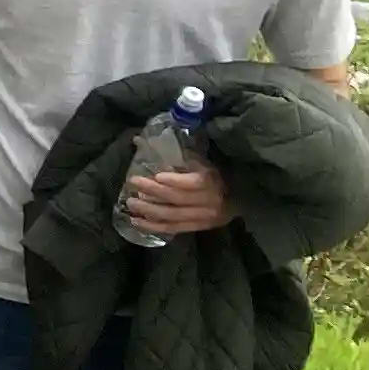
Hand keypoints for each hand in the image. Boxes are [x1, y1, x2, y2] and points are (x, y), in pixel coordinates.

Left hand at [121, 163, 235, 237]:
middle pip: (178, 198)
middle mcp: (209, 200)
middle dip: (153, 191)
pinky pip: (173, 229)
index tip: (158, 176)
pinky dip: (153, 226)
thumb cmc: (212, 175)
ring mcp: (203, 217)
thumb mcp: (198, 161)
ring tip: (131, 203)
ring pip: (173, 216)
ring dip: (149, 210)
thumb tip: (139, 140)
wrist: (237, 198)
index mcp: (211, 180)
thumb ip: (174, 154)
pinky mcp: (198, 227)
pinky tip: (136, 222)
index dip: (176, 181)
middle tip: (133, 182)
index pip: (194, 183)